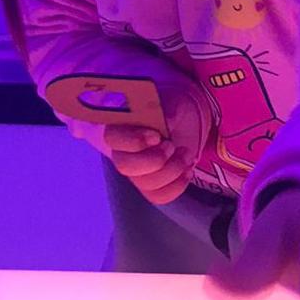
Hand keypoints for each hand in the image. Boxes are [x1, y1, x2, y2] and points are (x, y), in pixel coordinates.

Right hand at [103, 84, 204, 205]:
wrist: (187, 120)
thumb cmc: (175, 107)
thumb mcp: (173, 103)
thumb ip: (167, 111)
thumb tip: (165, 121)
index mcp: (121, 124)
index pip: (113, 138)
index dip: (134, 141)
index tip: (157, 136)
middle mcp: (122, 150)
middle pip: (124, 166)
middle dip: (154, 160)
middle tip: (173, 146)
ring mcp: (135, 170)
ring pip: (144, 184)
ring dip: (172, 171)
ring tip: (186, 154)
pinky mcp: (149, 185)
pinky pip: (158, 196)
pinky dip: (177, 185)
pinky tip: (187, 169)